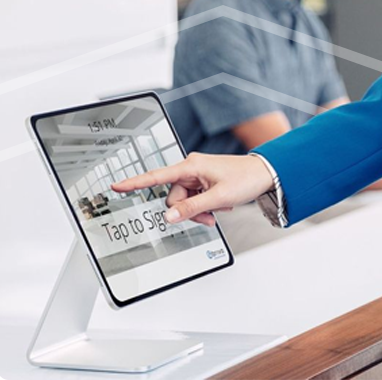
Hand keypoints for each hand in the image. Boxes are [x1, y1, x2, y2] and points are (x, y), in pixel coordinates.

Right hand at [111, 153, 273, 226]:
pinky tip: (219, 206)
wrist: (264, 174)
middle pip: (174, 196)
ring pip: (185, 200)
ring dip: (198, 210)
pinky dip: (204, 206)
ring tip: (218, 211)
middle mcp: (191, 168)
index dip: (135, 183)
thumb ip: (192, 208)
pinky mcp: (204, 181)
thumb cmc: (245, 179)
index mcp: (191, 166)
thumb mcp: (218, 199)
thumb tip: (170, 216)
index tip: (116, 186)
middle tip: (208, 216)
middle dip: (188, 210)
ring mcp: (198, 176)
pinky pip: (195, 198)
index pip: (156, 176)